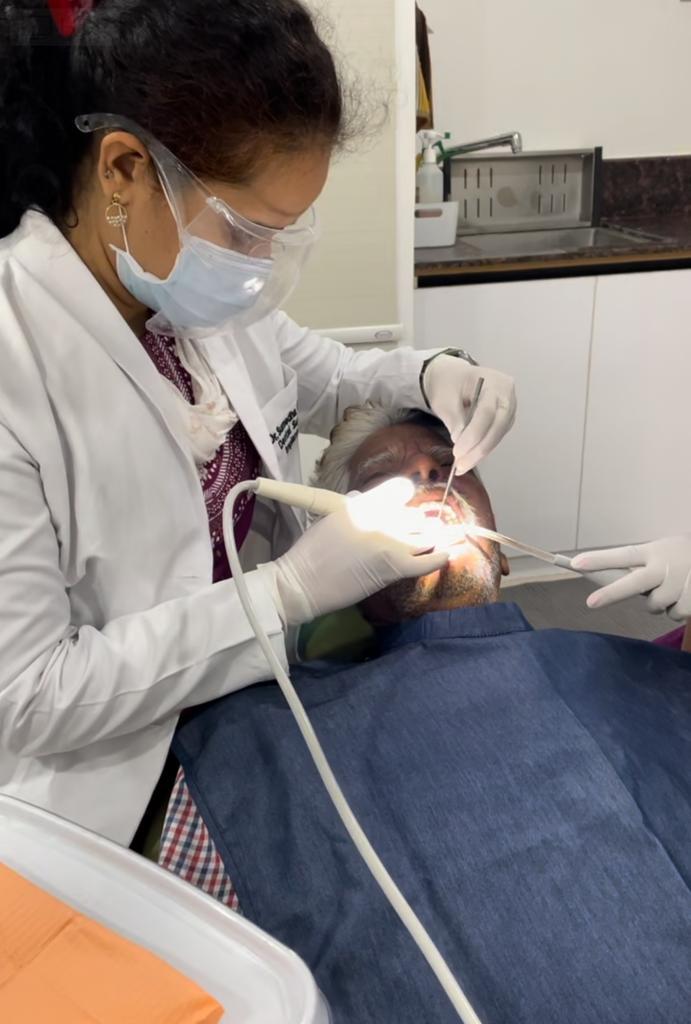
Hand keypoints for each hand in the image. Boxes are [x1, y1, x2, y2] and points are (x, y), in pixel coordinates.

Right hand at [272, 479, 449, 625]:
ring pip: (424, 536)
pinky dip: (440, 557)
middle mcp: (379, 518)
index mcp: (361, 503)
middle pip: (414, 516)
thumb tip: (369, 500)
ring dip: (431, 539)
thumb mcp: (330, 516)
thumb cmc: (311, 552)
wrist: (302, 583)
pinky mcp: (394, 567)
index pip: (399, 490)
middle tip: (414, 532)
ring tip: (438, 541)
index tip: (405, 505)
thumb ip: (356, 506)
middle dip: (416, 524)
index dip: (405, 498)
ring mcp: (389, 542)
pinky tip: (447, 554)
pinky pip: (428, 561)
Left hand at [423, 355, 516, 472]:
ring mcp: (509, 407)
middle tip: (461, 465)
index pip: (487, 411)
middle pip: (498, 425)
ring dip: (480, 452)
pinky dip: (482, 448)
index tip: (458, 451)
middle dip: (479, 448)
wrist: (454, 378)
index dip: (474, 434)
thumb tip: (460, 442)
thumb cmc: (449, 384)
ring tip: (462, 465)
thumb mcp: (445, 399)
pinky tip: (469, 458)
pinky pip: (496, 436)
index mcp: (493, 381)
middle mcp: (507, 394)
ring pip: (498, 434)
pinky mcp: (505, 419)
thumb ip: (454, 419)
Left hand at [572, 535, 690, 618]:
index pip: (622, 554)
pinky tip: (686, 596)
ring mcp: (678, 584)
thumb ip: (645, 565)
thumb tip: (617, 582)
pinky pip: (674, 614)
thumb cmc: (685, 557)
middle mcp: (664, 566)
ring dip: (659, 603)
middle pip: (633, 583)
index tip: (576, 563)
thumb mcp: (665, 552)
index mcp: (654, 551)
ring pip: (654, 606)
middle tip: (591, 603)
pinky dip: (678, 609)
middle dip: (610, 594)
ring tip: (674, 588)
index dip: (600, 559)